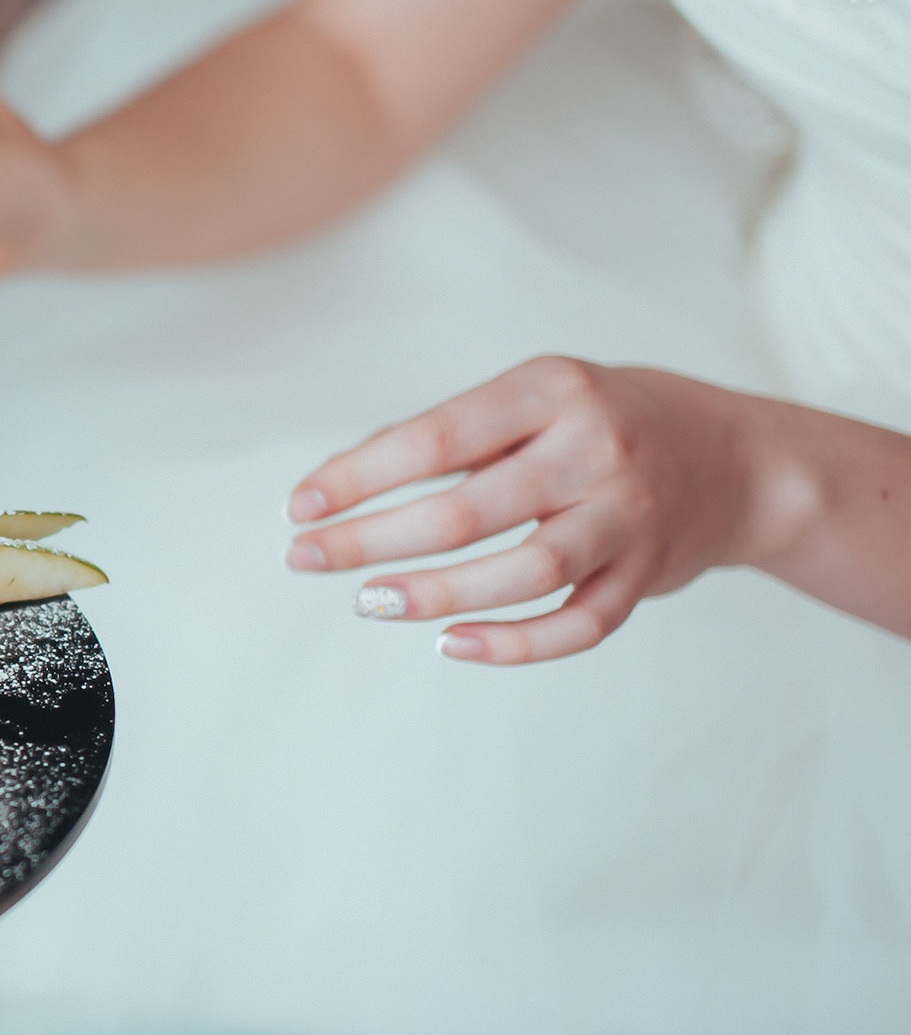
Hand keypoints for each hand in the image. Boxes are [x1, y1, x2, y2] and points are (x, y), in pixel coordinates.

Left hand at [282, 358, 763, 663]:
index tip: (299, 506)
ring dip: (436, 594)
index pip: (436, 437)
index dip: (359, 476)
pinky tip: (452, 645)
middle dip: (372, 541)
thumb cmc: (602, 422)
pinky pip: (580, 623)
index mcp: (551, 390)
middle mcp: (594, 448)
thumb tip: (340, 481)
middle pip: (466, 510)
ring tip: (370, 603)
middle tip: (307, 561)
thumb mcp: (534, 400)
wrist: (736, 458)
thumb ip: (450, 435)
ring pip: (523, 571)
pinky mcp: (649, 574)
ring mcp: (628, 515)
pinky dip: (514, 643)